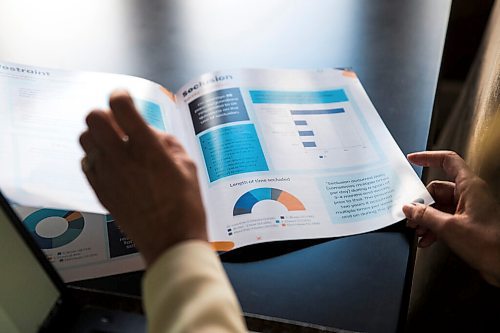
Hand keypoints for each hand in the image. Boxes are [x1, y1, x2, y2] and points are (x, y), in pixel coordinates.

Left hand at [79, 90, 206, 265]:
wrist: (170, 240)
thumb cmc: (186, 204)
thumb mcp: (187, 165)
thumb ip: (166, 142)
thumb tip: (149, 133)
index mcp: (147, 149)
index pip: (121, 107)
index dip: (121, 95)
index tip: (125, 98)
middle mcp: (122, 158)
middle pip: (93, 118)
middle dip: (105, 114)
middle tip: (119, 124)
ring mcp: (107, 175)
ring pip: (84, 139)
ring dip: (97, 136)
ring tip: (114, 145)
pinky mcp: (100, 190)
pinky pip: (86, 163)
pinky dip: (96, 158)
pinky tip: (112, 165)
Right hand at [403, 151, 499, 286]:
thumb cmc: (492, 245)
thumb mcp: (449, 228)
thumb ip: (425, 216)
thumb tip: (410, 208)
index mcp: (470, 186)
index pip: (447, 161)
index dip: (428, 157)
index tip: (413, 159)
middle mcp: (471, 195)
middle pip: (438, 189)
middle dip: (421, 203)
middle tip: (410, 215)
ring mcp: (471, 209)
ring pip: (440, 206)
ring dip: (426, 219)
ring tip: (418, 230)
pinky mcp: (470, 224)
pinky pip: (446, 219)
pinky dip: (435, 228)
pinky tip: (428, 239)